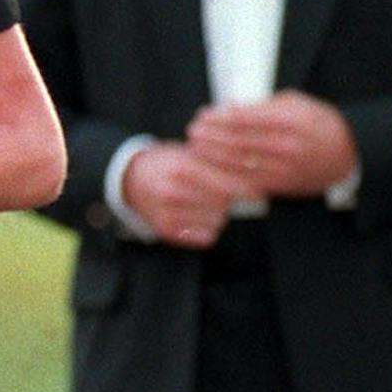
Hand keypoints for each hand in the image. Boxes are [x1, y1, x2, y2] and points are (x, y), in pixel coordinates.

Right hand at [120, 142, 252, 247]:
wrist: (131, 179)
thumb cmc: (169, 164)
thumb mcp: (190, 154)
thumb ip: (217, 164)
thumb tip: (253, 176)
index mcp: (183, 168)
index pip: (226, 184)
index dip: (246, 190)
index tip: (259, 193)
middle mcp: (173, 191)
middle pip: (223, 204)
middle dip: (231, 201)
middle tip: (231, 196)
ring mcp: (168, 213)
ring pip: (216, 222)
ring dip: (220, 214)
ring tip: (211, 204)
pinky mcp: (165, 230)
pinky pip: (204, 237)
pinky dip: (209, 228)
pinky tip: (202, 217)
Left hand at [187, 93, 357, 196]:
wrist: (347, 153)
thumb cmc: (320, 124)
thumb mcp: (297, 103)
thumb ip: (265, 105)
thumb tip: (233, 107)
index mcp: (289, 120)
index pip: (244, 118)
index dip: (219, 118)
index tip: (204, 115)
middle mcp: (285, 144)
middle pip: (237, 140)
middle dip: (210, 136)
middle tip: (193, 131)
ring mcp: (282, 167)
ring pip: (238, 162)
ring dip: (213, 155)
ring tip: (196, 147)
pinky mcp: (280, 184)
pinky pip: (246, 180)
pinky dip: (226, 174)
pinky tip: (212, 168)